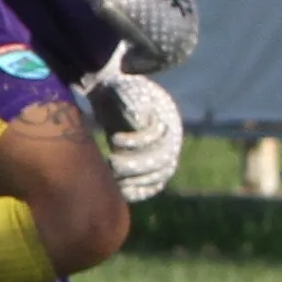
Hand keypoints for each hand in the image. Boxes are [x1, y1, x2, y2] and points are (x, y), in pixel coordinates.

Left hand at [85, 53, 183, 200]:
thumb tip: (141, 122)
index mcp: (167, 120)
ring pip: (159, 176)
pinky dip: (140, 191)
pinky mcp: (151, 168)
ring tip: (113, 179)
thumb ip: (132, 102)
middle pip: (162, 161)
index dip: (138, 142)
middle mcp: (170, 140)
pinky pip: (153, 186)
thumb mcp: (125, 89)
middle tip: (111, 162)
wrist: (115, 98)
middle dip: (135, 165)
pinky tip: (121, 191)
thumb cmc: (119, 92)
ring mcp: (162, 155)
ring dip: (137, 181)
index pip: (160, 138)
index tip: (114, 139)